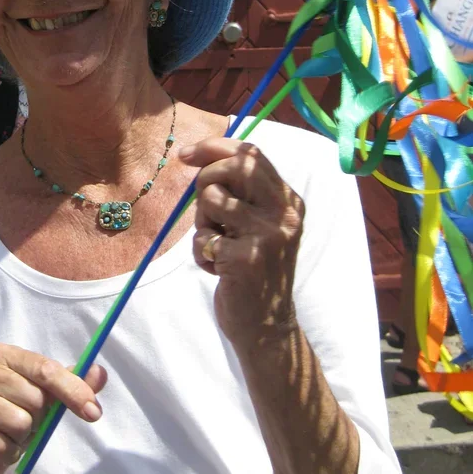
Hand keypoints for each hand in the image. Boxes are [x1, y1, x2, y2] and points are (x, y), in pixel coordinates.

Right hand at [0, 343, 107, 473]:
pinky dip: (6, 454)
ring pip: (19, 425)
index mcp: (2, 354)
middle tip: (25, 423)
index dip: (73, 391)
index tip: (94, 412)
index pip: (45, 370)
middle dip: (38, 419)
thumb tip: (101, 372)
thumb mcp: (45, 396)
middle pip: (35, 399)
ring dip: (22, 439)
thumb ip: (72, 383)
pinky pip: (1, 447)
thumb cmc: (13, 414)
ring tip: (8, 435)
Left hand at [179, 137, 304, 348]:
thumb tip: (199, 157)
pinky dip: (201, 253)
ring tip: (218, 245)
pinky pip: (202, 238)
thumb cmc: (255, 270)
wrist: (267, 326)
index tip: (185, 154)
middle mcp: (284, 213)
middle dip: (205, 181)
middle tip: (207, 211)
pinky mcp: (245, 258)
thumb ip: (241, 192)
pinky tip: (218, 270)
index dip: (213, 147)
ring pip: (211, 198)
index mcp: (288, 200)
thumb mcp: (258, 224)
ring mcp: (267, 235)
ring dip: (203, 223)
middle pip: (232, 167)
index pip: (251, 153)